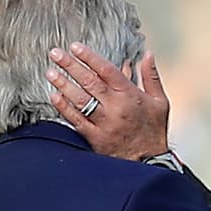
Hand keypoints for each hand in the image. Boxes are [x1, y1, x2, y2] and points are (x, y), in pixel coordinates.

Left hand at [47, 43, 171, 159]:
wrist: (150, 163)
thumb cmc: (153, 132)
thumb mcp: (160, 102)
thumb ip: (151, 77)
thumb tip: (148, 55)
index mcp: (130, 95)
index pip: (106, 70)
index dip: (89, 57)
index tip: (75, 47)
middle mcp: (116, 108)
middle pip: (89, 82)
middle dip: (71, 66)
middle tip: (55, 54)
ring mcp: (104, 124)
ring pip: (81, 100)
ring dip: (64, 85)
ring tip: (51, 73)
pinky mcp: (96, 139)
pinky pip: (77, 121)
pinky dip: (65, 108)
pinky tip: (55, 97)